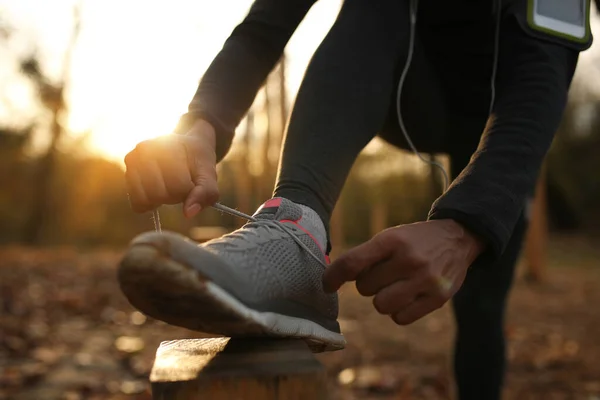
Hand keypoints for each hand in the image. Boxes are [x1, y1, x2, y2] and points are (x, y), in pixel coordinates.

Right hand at [124, 119, 218, 217]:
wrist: (188, 148)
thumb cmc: (199, 164)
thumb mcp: (209, 177)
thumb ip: (205, 193)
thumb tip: (188, 213)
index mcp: (165, 146)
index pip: (178, 187)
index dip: (188, 189)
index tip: (191, 178)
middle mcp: (143, 149)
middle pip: (160, 194)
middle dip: (175, 195)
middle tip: (180, 183)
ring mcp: (131, 161)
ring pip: (146, 200)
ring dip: (162, 200)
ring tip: (169, 185)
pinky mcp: (127, 176)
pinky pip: (137, 204)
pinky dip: (151, 203)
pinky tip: (158, 190)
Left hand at [323, 219, 483, 324]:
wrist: (457, 238)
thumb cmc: (414, 241)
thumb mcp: (391, 237)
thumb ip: (365, 256)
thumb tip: (334, 278)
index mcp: (392, 240)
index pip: (352, 263)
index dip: (333, 276)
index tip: (326, 285)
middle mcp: (409, 259)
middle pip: (365, 288)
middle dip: (368, 284)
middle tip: (384, 274)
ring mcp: (425, 280)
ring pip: (381, 306)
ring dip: (382, 299)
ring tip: (395, 286)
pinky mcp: (438, 298)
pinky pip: (400, 318)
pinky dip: (398, 312)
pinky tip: (408, 296)